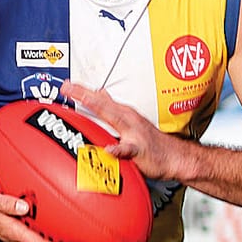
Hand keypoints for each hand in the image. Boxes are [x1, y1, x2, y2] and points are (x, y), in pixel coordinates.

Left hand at [60, 81, 183, 179]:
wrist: (175, 157)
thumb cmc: (151, 142)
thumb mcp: (130, 120)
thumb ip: (112, 108)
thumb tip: (99, 94)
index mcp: (123, 113)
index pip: (99, 99)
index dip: (82, 91)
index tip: (66, 84)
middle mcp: (127, 119)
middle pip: (102, 104)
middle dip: (84, 95)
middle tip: (67, 87)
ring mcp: (134, 133)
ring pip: (114, 119)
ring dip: (100, 111)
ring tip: (83, 107)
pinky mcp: (139, 150)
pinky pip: (128, 149)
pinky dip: (119, 148)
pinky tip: (110, 149)